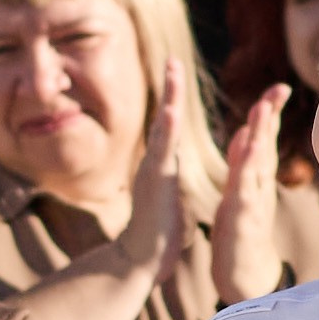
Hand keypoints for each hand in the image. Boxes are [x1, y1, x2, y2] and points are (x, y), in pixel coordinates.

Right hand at [117, 59, 186, 285]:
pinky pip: (162, 152)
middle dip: (169, 88)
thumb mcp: (168, 201)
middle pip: (164, 118)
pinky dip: (166, 130)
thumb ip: (170, 185)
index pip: (171, 127)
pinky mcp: (155, 183)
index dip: (174, 100)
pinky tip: (170, 110)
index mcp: (164, 166)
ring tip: (173, 70)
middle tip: (173, 59)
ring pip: (162, 128)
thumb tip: (172, 179)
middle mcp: (156, 163)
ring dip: (168, 98)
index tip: (178, 74)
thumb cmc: (156, 236)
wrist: (140, 260)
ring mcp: (154, 171)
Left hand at [211, 83, 289, 304]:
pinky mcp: (241, 223)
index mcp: (255, 180)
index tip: (277, 88)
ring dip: (260, 139)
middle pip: (265, 147)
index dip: (269, 114)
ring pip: (257, 167)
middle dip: (269, 118)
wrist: (244, 276)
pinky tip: (246, 162)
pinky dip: (246, 177)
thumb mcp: (240, 191)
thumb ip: (242, 163)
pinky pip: (245, 195)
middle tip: (276, 91)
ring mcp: (251, 205)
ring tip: (262, 113)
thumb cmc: (241, 233)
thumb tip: (246, 133)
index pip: (263, 141)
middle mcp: (258, 189)